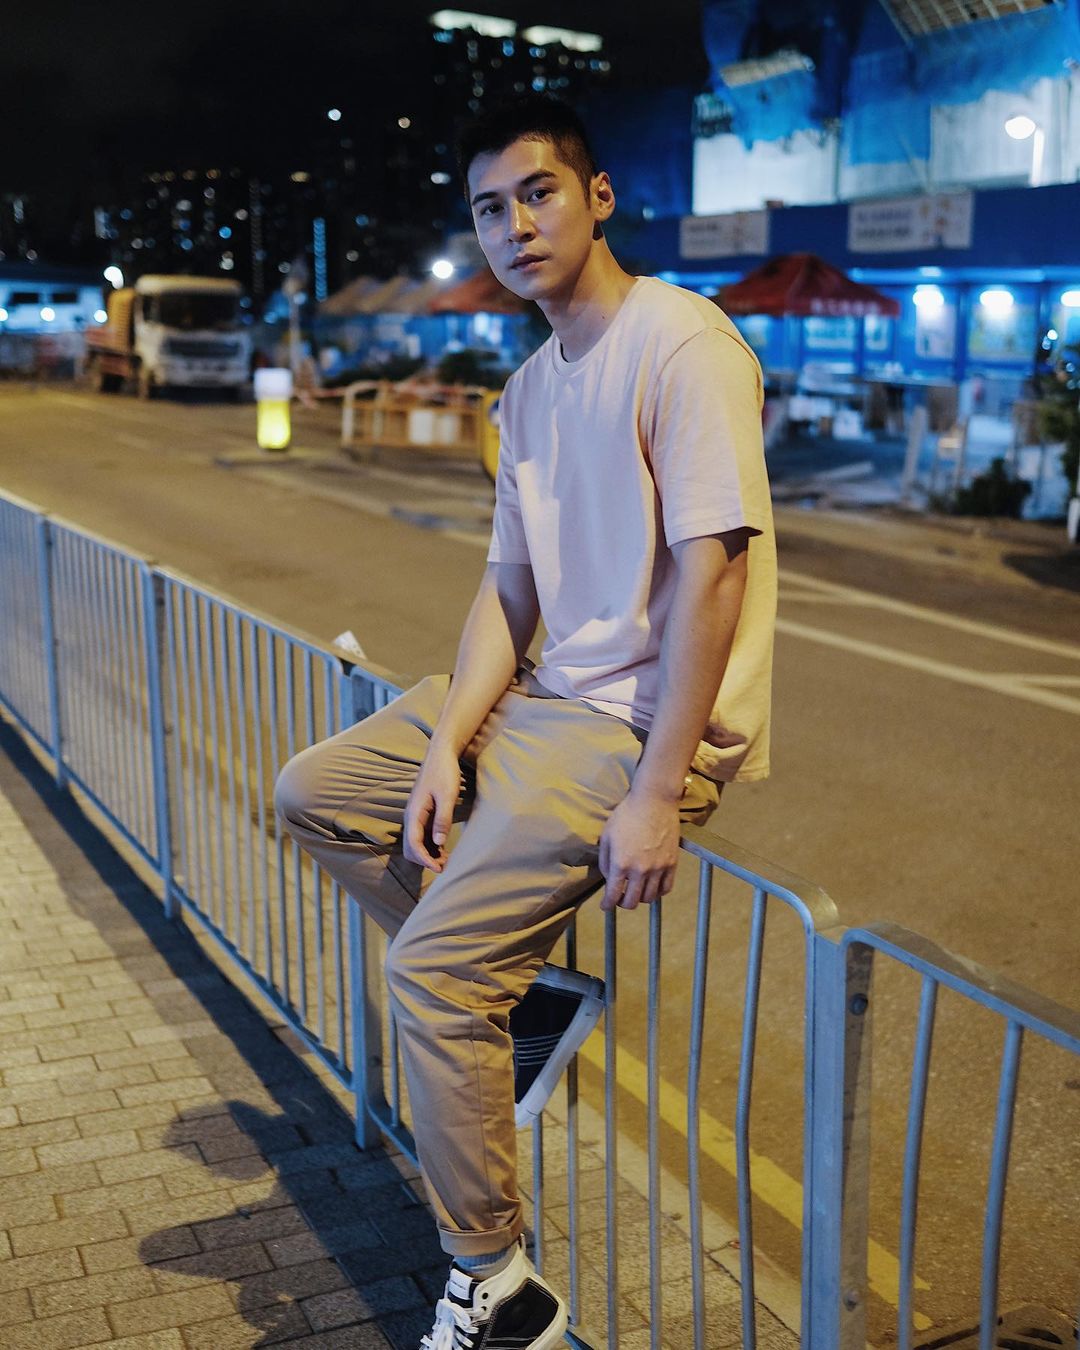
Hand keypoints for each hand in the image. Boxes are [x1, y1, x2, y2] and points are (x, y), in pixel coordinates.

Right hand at [403, 740, 462, 871]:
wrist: (441, 754)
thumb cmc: (444, 772)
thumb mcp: (447, 795)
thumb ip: (442, 819)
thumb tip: (438, 843)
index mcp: (414, 813)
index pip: (413, 844)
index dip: (425, 860)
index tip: (439, 869)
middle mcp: (411, 816)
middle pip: (410, 848)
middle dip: (424, 860)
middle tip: (445, 866)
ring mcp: (416, 816)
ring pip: (416, 844)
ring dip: (428, 854)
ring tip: (447, 861)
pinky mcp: (423, 814)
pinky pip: (422, 836)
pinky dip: (430, 846)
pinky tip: (444, 850)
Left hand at [597, 787, 681, 911]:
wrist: (654, 801)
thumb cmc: (626, 815)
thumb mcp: (606, 835)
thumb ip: (604, 860)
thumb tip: (608, 877)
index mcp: (620, 863)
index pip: (612, 895)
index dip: (607, 904)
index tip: (605, 906)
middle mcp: (639, 870)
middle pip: (631, 902)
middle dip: (622, 903)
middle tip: (619, 897)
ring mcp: (658, 868)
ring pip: (649, 898)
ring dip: (640, 898)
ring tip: (635, 891)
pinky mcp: (672, 863)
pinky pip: (666, 888)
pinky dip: (658, 892)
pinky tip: (652, 886)